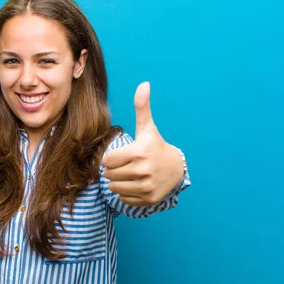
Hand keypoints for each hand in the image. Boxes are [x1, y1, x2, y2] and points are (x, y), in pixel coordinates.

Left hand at [102, 82, 183, 206]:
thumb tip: (144, 84)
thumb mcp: (147, 128)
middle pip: (109, 175)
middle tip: (127, 165)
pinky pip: (124, 199)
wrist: (177, 169)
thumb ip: (142, 107)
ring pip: (114, 188)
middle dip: (114, 170)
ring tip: (130, 175)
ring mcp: (146, 187)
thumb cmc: (155, 146)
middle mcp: (143, 171)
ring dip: (118, 182)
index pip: (107, 161)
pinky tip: (137, 185)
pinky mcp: (148, 199)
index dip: (111, 158)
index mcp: (138, 153)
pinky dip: (127, 194)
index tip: (122, 155)